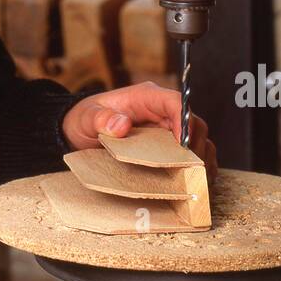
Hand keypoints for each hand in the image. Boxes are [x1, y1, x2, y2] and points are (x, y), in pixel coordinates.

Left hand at [61, 81, 217, 182]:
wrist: (79, 131)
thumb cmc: (84, 119)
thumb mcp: (86, 118)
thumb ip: (100, 119)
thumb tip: (121, 124)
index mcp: (147, 97)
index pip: (176, 103)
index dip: (185, 123)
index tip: (183, 147)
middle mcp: (162, 112)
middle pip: (193, 124)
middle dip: (196, 148)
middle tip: (191, 171)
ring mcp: (167, 129)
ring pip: (198, 140)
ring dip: (201, 160)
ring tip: (198, 181)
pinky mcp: (167, 146)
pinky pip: (191, 154)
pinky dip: (196, 168)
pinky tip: (196, 183)